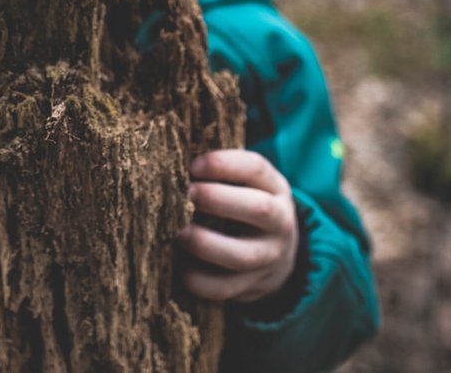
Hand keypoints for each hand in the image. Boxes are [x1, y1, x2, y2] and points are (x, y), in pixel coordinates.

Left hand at [179, 149, 298, 302]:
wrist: (280, 253)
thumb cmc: (245, 205)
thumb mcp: (247, 184)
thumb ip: (220, 174)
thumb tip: (170, 163)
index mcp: (275, 187)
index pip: (255, 168)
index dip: (223, 164)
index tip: (193, 165)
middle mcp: (280, 222)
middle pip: (258, 209)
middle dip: (217, 200)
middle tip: (186, 195)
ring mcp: (270, 257)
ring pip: (243, 255)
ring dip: (207, 244)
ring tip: (180, 234)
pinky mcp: (255, 285)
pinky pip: (229, 288)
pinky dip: (204, 283)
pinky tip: (184, 272)